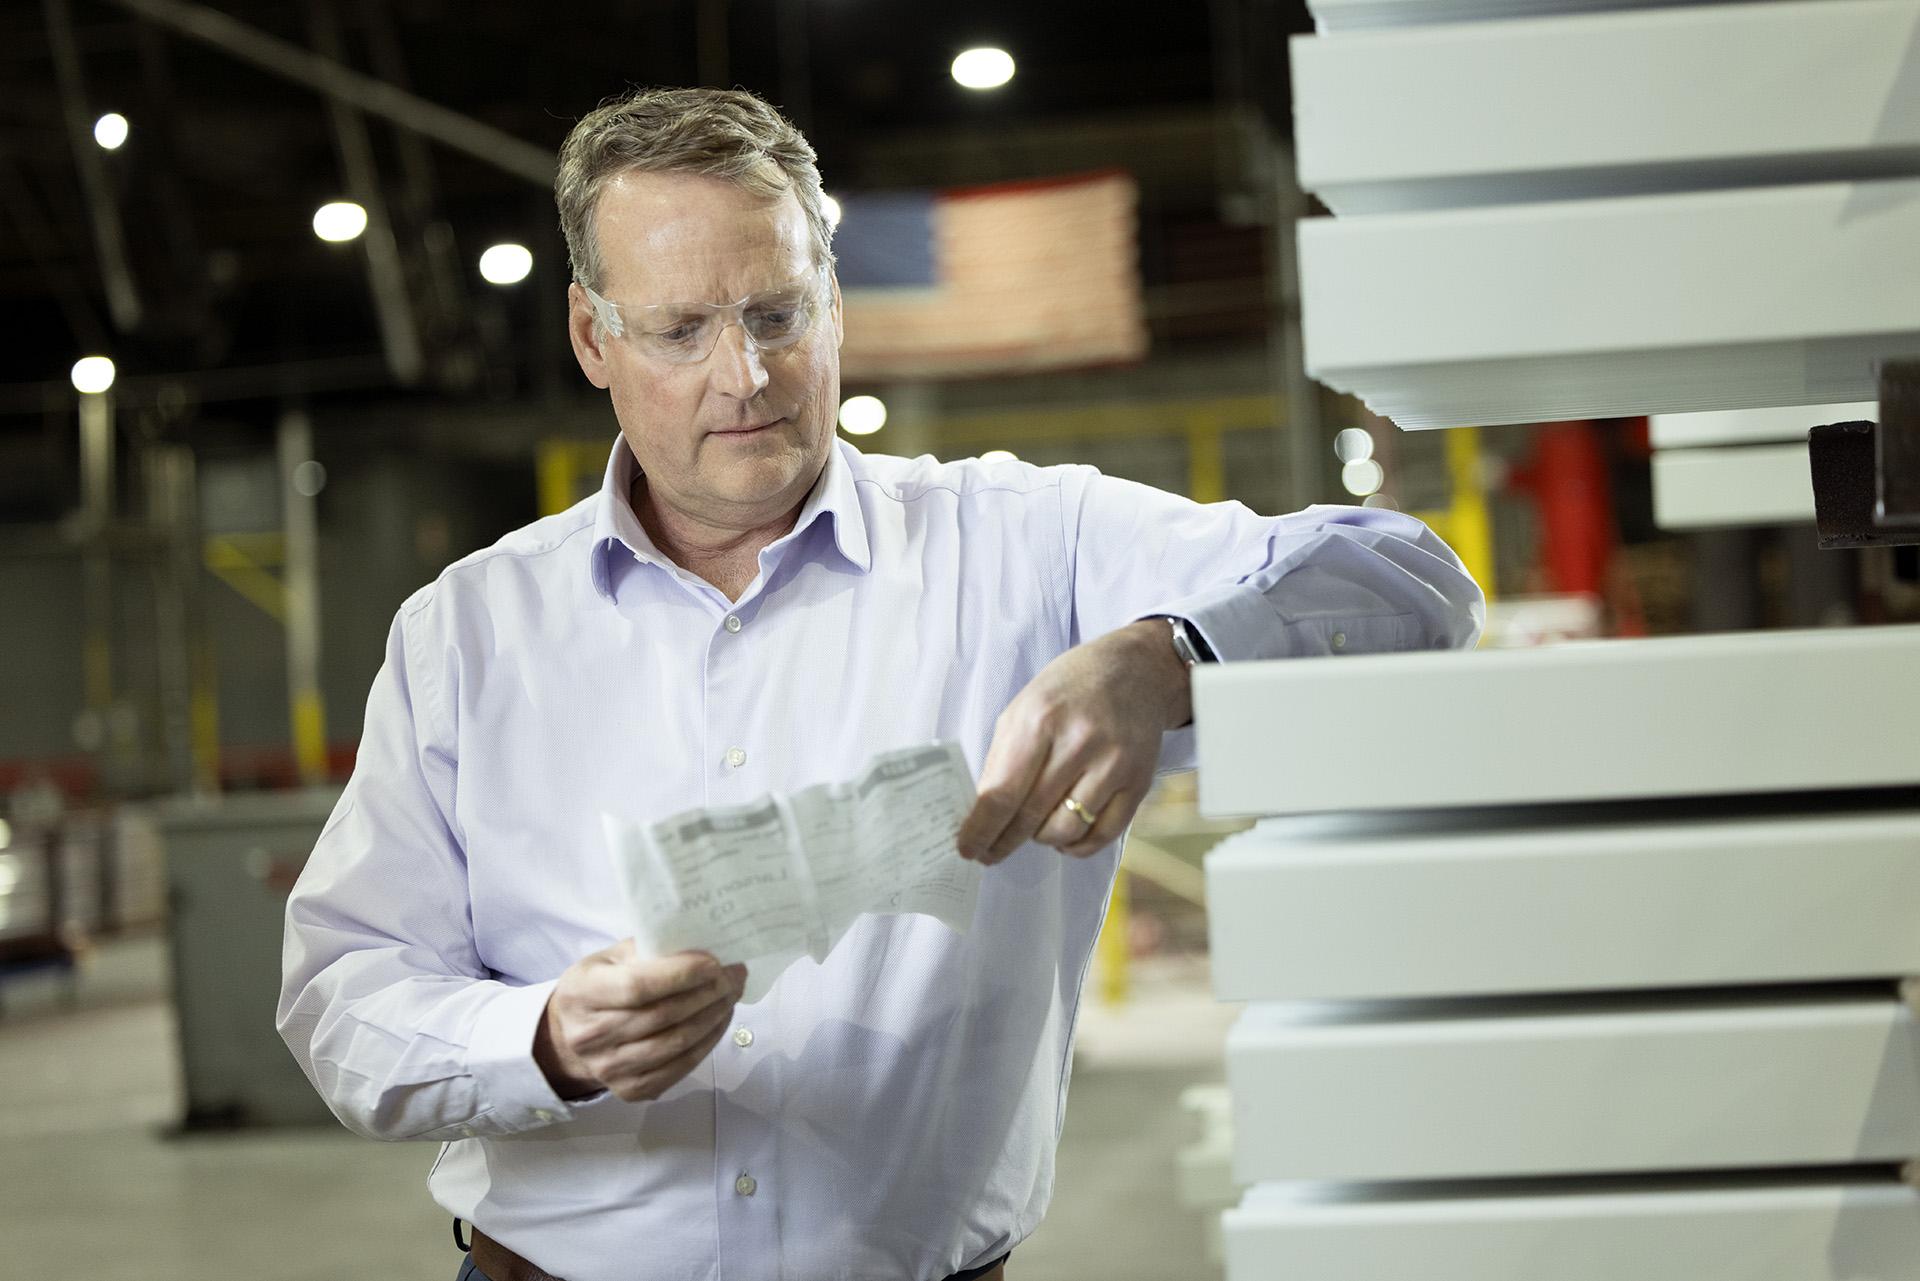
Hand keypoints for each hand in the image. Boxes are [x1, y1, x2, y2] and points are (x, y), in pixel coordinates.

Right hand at [534, 941, 746, 1101]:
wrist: (571, 1036)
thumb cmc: (599, 986)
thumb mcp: (612, 957)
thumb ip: (649, 948)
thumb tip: (703, 942)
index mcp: (582, 993)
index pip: (637, 986)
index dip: (681, 975)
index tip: (714, 962)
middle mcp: (590, 1035)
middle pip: (663, 1015)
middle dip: (708, 992)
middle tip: (735, 974)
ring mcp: (609, 1068)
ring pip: (677, 1043)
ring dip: (714, 1016)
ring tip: (732, 994)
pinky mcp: (631, 1090)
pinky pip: (681, 1067)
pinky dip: (708, 1042)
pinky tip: (719, 1020)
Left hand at [956, 618, 1190, 864]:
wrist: (1133, 672)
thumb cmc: (1068, 691)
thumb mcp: (1023, 709)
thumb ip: (1002, 760)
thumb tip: (982, 815)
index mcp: (1040, 720)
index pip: (1002, 792)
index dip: (981, 830)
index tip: (967, 849)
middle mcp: (1079, 743)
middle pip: (1030, 816)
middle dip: (1003, 842)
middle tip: (990, 853)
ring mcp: (1113, 764)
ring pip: (1065, 831)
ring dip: (1042, 839)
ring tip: (1035, 827)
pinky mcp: (1138, 782)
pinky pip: (1102, 835)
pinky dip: (1077, 845)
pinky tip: (1065, 836)